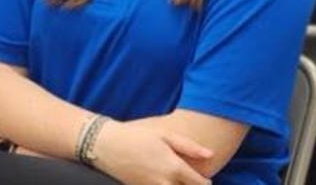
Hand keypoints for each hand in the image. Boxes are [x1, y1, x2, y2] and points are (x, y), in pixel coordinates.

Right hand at [92, 119, 211, 184]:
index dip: (206, 183)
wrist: (104, 145)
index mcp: (173, 167)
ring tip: (176, 179)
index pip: (199, 184)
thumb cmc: (135, 136)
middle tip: (190, 180)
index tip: (206, 180)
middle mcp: (163, 182)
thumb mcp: (165, 135)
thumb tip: (211, 154)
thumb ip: (189, 146)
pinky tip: (161, 178)